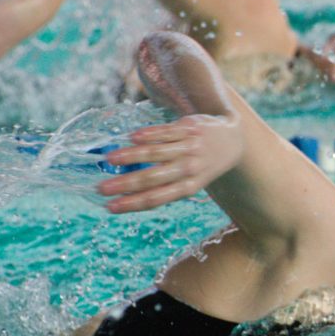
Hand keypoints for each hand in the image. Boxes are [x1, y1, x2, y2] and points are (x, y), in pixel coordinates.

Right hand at [96, 114, 243, 213]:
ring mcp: (190, 147)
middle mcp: (189, 168)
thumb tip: (131, 195)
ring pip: (156, 153)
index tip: (110, 207)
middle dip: (125, 184)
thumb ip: (167, 186)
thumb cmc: (203, 165)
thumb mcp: (192, 181)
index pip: (156, 198)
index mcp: (189, 187)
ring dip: (131, 156)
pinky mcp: (189, 128)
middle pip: (152, 177)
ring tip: (109, 159)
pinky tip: (130, 138)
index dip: (132, 204)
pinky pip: (166, 132)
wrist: (233, 140)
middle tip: (101, 188)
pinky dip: (148, 135)